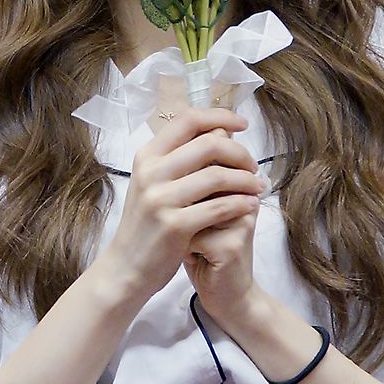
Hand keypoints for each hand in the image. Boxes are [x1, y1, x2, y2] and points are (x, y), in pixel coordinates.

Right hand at [97, 108, 262, 306]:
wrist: (126, 267)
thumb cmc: (147, 223)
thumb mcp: (155, 183)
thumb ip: (181, 159)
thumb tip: (222, 132)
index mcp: (147, 156)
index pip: (188, 119)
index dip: (219, 116)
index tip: (242, 124)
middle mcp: (151, 172)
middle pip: (208, 143)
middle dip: (240, 152)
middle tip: (253, 166)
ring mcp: (160, 199)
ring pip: (217, 175)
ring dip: (245, 180)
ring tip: (258, 186)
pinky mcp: (174, 226)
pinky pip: (218, 207)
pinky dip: (240, 204)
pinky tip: (250, 205)